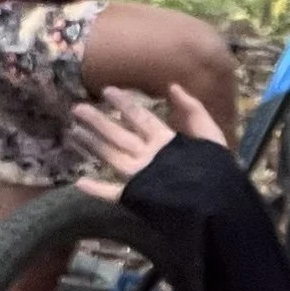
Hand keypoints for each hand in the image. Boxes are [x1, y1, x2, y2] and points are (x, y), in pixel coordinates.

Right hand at [71, 82, 227, 203]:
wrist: (216, 204)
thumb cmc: (215, 171)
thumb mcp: (209, 135)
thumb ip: (192, 110)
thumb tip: (172, 86)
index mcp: (166, 142)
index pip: (141, 118)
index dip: (125, 103)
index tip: (107, 90)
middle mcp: (150, 157)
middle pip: (119, 134)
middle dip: (99, 121)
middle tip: (78, 108)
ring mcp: (142, 177)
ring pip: (112, 157)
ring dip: (93, 145)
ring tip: (73, 133)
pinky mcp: (139, 197)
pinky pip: (113, 193)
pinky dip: (96, 189)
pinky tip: (79, 183)